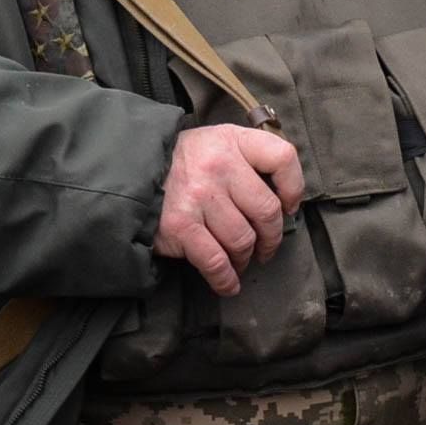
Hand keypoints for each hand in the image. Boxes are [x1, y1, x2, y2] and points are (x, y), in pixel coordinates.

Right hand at [153, 125, 305, 295]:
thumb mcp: (216, 141)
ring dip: (246, 258)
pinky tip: (228, 284)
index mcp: (232, 140)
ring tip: (241, 260)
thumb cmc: (183, 161)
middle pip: (267, 211)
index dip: (294, 187)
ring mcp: (199, 196)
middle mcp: (218, 165)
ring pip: (243, 240)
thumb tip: (281, 200)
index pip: (282, 158)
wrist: (131, 172)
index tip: (288, 207)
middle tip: (266, 247)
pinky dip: (226, 280)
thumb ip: (247, 159)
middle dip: (271, 238)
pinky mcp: (181, 226)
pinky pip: (216, 262)